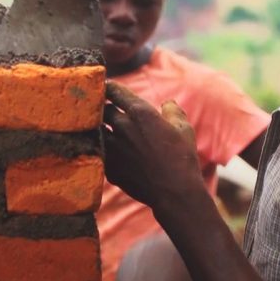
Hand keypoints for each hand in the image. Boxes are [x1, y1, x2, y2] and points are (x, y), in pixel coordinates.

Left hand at [101, 81, 202, 208]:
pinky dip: (102, 149)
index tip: (106, 88)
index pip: (114, 90)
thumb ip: (172, 111)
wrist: (175, 193)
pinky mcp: (109, 167)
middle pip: (101, 109)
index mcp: (140, 112)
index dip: (109, 88)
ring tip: (102, 129)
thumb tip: (167, 103)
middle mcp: (122, 126)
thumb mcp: (183, 129)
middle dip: (102, 108)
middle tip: (104, 109)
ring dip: (98, 128)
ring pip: (96, 130)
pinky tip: (108, 151)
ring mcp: (113, 147)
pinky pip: (99, 151)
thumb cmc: (182, 158)